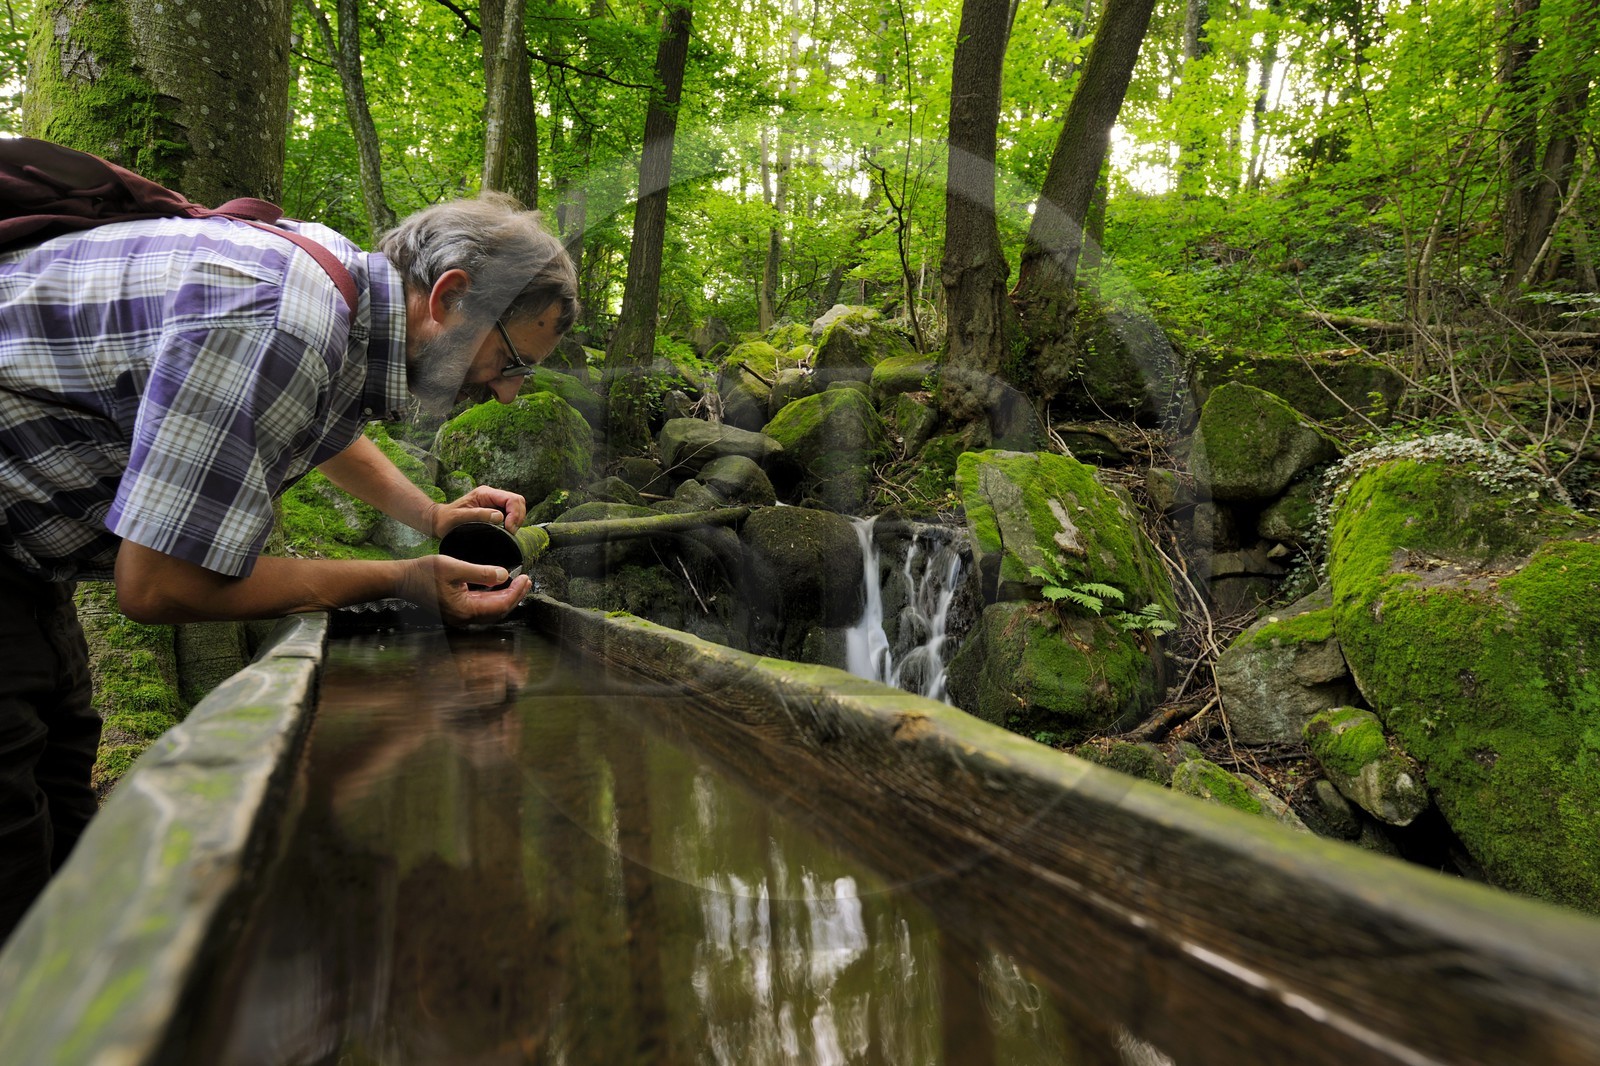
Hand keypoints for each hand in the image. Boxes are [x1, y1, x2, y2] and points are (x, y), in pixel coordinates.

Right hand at [401, 553, 531, 625]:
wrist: (401, 580)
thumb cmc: (424, 572)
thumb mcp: (454, 567)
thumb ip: (481, 573)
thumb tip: (504, 576)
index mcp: (464, 610)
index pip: (500, 605)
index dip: (516, 592)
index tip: (526, 577)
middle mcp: (464, 618)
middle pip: (498, 611)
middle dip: (515, 595)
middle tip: (527, 580)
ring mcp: (460, 616)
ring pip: (491, 610)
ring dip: (506, 597)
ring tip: (518, 583)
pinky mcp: (456, 611)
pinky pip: (481, 607)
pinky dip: (493, 598)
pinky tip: (499, 586)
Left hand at [430, 485, 527, 536]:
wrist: (439, 522)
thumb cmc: (447, 519)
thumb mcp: (459, 517)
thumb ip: (478, 515)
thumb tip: (499, 517)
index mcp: (485, 493)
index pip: (511, 499)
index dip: (515, 514)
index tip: (509, 529)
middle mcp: (492, 496)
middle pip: (518, 501)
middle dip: (518, 517)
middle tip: (511, 532)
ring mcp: (495, 503)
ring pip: (517, 508)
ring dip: (516, 520)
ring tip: (508, 532)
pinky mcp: (495, 512)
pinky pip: (512, 515)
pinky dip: (513, 523)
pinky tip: (505, 532)